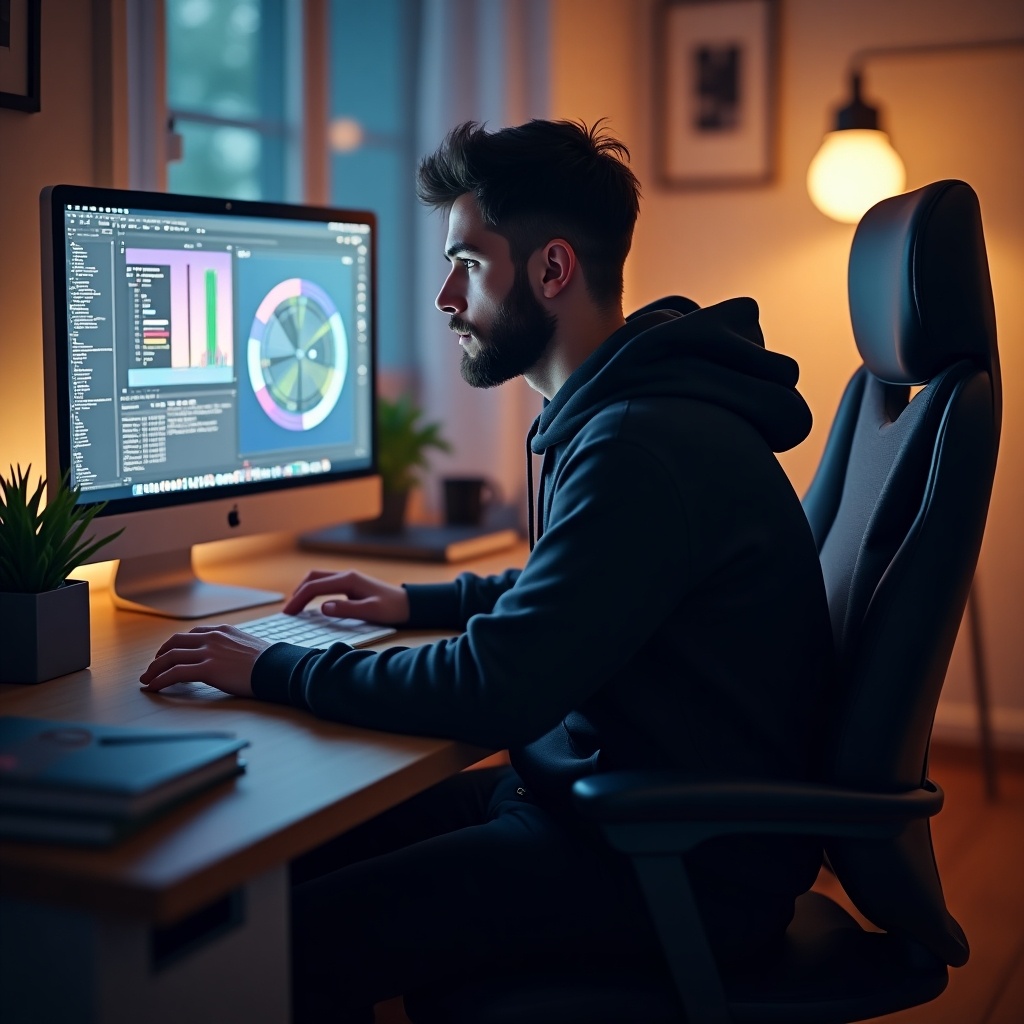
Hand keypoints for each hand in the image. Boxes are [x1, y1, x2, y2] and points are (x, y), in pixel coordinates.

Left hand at [140, 624, 271, 695]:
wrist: (278, 667)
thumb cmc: (270, 661)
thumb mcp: (250, 646)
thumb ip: (234, 647)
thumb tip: (231, 658)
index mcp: (223, 631)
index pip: (192, 634)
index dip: (175, 644)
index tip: (168, 654)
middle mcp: (213, 638)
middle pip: (175, 642)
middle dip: (160, 655)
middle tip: (152, 667)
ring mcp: (209, 652)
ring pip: (170, 657)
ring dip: (154, 670)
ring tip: (147, 680)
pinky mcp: (207, 669)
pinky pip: (175, 673)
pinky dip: (161, 680)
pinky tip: (155, 687)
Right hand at [283, 569, 410, 623]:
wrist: (409, 604)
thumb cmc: (392, 609)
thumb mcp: (371, 612)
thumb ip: (347, 610)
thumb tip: (323, 607)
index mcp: (349, 580)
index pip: (315, 586)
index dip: (299, 599)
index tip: (288, 613)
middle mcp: (346, 576)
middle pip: (313, 577)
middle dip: (297, 592)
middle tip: (288, 611)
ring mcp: (348, 579)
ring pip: (318, 579)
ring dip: (304, 590)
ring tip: (295, 608)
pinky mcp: (351, 586)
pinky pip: (326, 585)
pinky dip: (314, 592)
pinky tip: (311, 605)